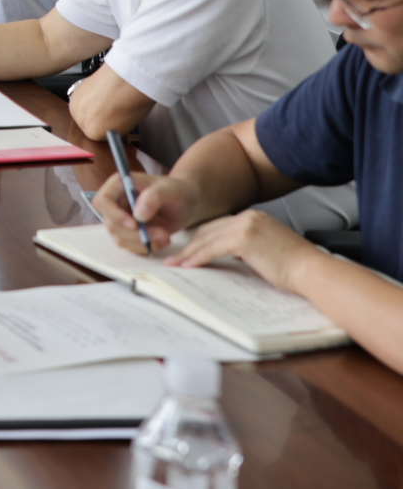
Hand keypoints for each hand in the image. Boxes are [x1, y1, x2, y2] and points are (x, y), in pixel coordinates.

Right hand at [92, 170, 205, 256]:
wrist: (186, 202)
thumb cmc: (177, 190)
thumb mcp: (169, 189)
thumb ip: (153, 197)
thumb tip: (138, 215)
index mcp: (119, 185)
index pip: (103, 200)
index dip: (114, 214)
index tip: (134, 225)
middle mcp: (116, 202)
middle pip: (112, 224)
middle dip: (136, 234)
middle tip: (162, 234)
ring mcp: (120, 218)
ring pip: (120, 238)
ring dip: (143, 242)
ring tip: (166, 237)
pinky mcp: (128, 232)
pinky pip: (129, 246)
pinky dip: (146, 247)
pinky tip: (162, 241)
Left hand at [164, 209, 322, 288]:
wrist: (313, 271)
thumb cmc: (296, 267)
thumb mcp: (268, 249)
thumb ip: (248, 246)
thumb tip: (233, 255)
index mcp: (255, 217)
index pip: (219, 226)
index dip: (201, 239)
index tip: (188, 249)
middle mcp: (249, 217)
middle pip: (209, 229)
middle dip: (190, 244)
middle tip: (175, 257)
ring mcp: (246, 225)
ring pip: (207, 239)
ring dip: (188, 253)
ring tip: (175, 264)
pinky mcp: (244, 238)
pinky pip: (212, 248)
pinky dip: (197, 258)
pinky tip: (188, 266)